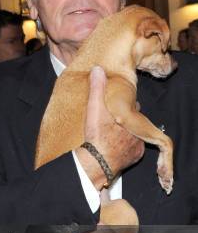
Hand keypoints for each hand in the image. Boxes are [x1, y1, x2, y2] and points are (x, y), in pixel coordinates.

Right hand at [75, 66, 144, 189]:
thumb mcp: (94, 109)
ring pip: (135, 135)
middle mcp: (137, 130)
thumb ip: (96, 89)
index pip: (132, 107)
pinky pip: (133, 150)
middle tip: (114, 122)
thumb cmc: (96, 136)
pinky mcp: (135, 157)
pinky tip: (115, 148)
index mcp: (129, 117)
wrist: (96, 162)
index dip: (125, 107)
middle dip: (127, 120)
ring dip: (127, 135)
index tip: (118, 107)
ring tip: (113, 135)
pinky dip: (127, 149)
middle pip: (134, 122)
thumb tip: (97, 69)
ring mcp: (137, 145)